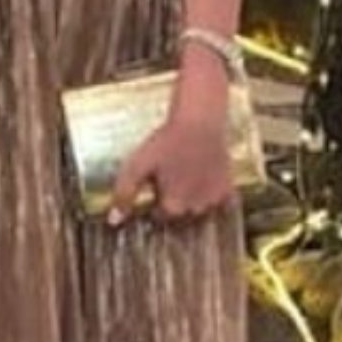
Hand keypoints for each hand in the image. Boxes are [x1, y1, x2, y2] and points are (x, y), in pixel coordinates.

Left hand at [107, 114, 234, 228]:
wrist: (199, 121)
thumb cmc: (166, 142)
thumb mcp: (137, 166)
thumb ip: (124, 194)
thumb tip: (114, 220)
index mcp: (173, 206)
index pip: (160, 216)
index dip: (155, 200)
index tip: (154, 185)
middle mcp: (195, 208)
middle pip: (180, 212)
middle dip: (173, 199)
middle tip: (169, 175)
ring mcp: (213, 199)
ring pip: (199, 207)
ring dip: (192, 197)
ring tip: (185, 173)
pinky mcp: (227, 187)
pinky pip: (220, 201)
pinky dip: (212, 195)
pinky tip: (204, 179)